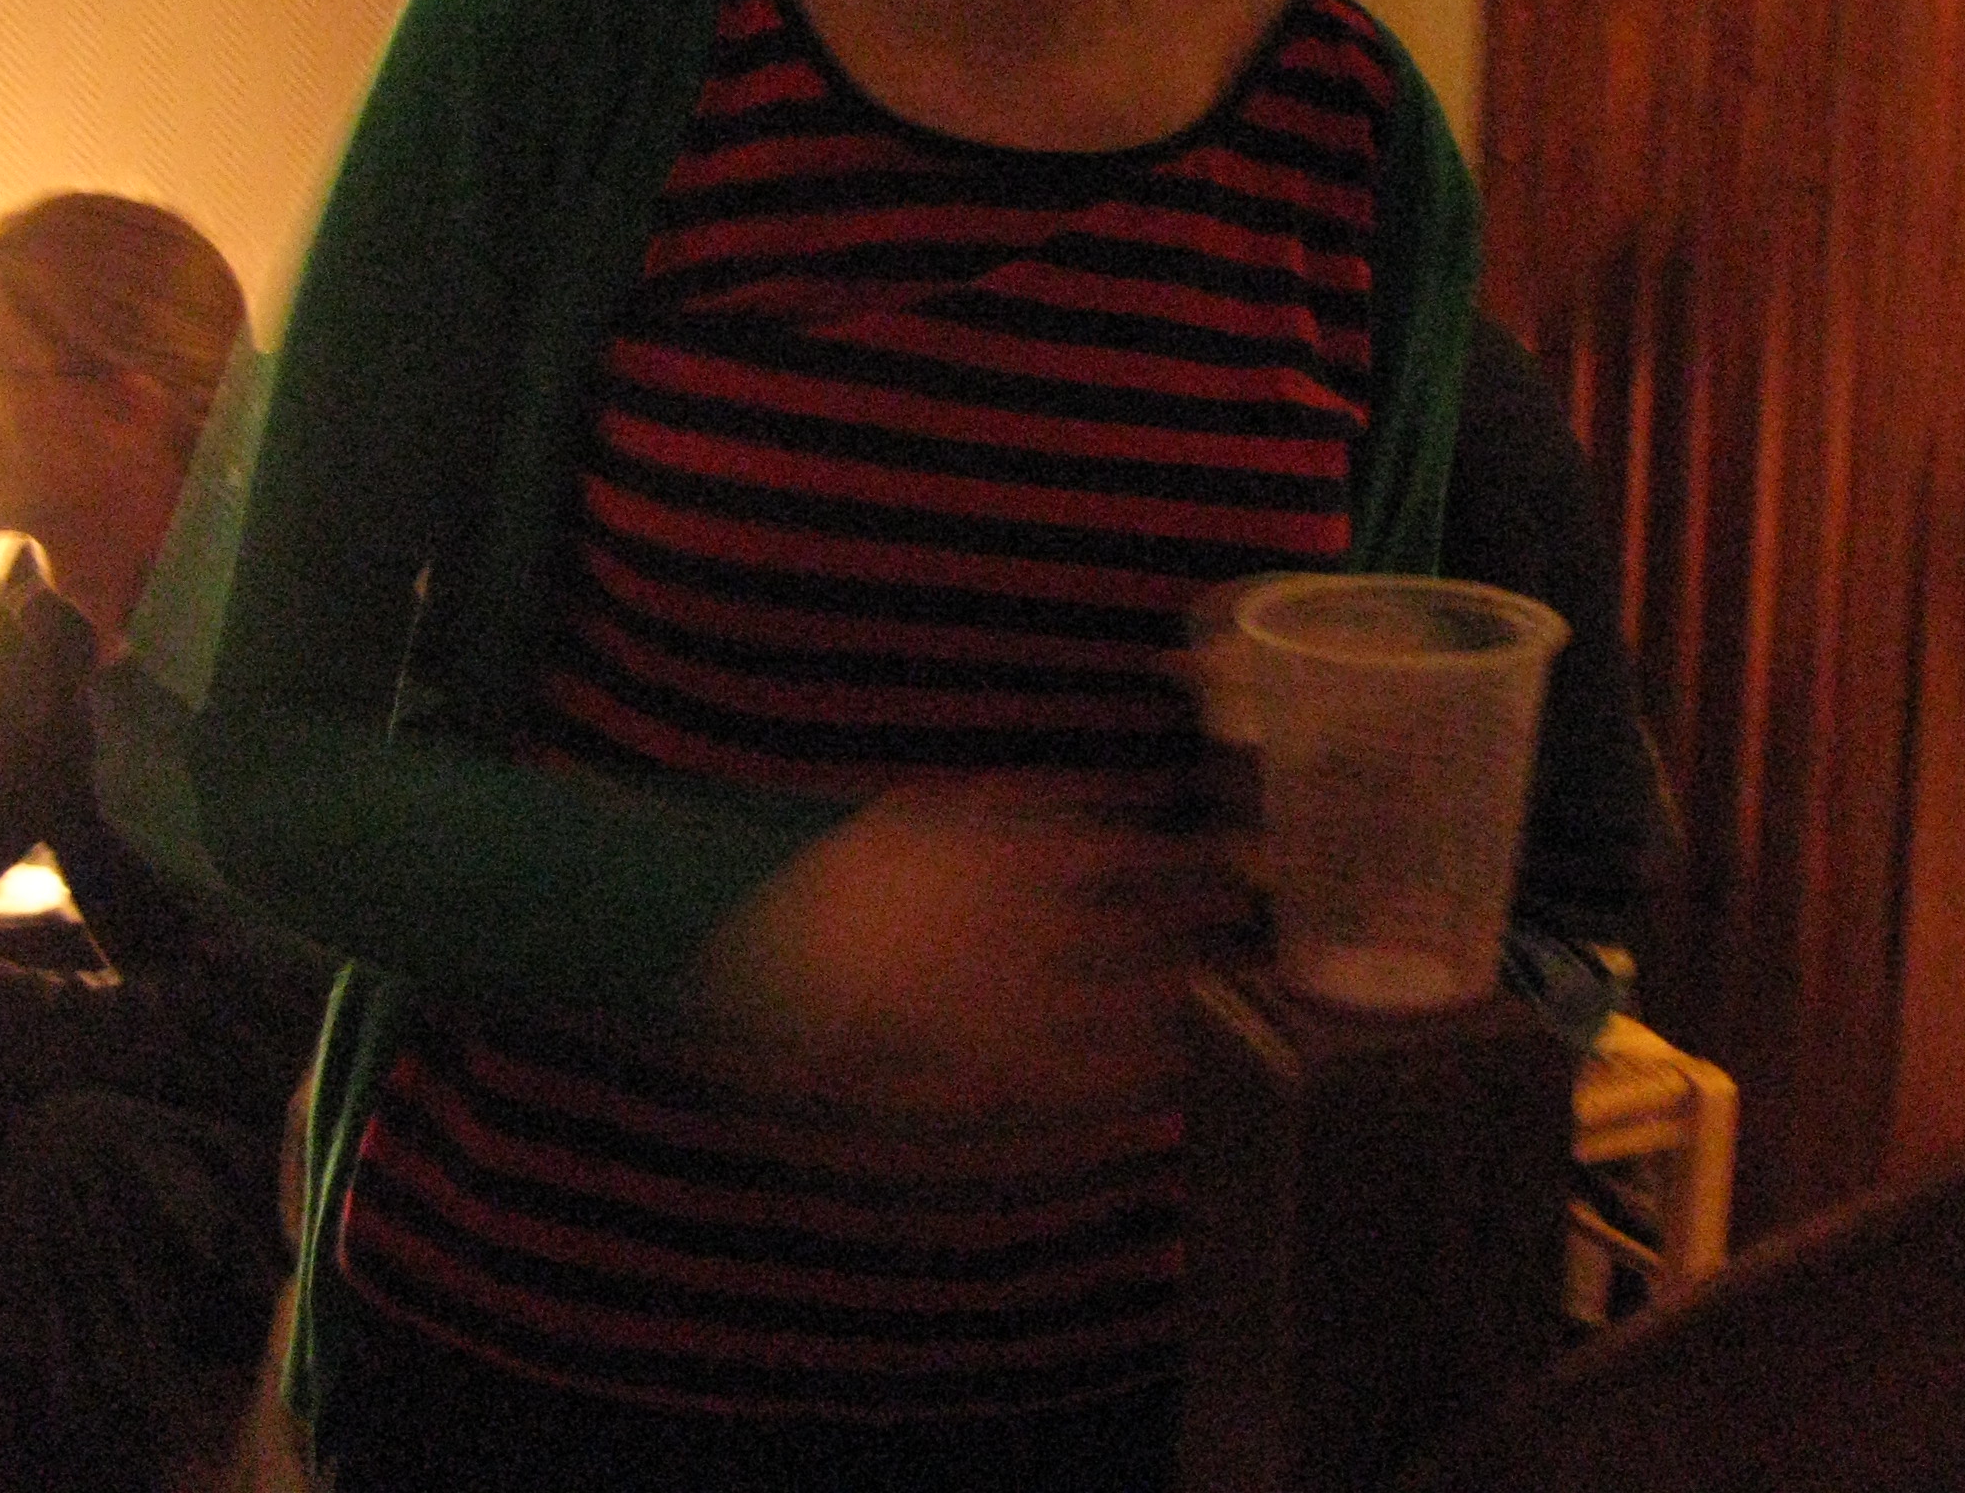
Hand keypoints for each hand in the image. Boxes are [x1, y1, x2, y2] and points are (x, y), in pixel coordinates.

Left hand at [687, 781, 1249, 1130]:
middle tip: (1261, 960)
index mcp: (1005, 1054)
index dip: (1187, 1058)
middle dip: (1211, 966)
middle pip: (1147, 964)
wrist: (703, 938)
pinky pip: (1059, 805)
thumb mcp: (880, 1155)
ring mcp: (993, 879)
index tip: (1227, 1053)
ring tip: (1236, 876)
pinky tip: (1148, 799)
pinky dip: (1113, 803)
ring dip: (1188, 878)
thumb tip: (1097, 1155)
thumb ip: (1000, 1165)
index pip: (1130, 1060)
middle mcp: (1020, 963)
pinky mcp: (959, 817)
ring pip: (1125, 874)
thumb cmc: (788, 1063)